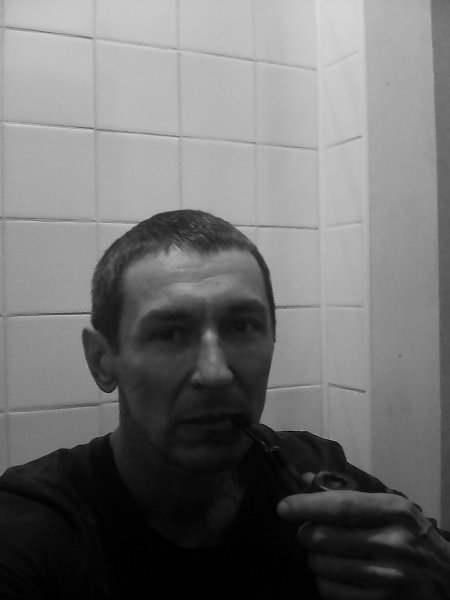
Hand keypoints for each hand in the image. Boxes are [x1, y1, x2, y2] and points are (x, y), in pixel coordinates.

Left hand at [277, 490, 449, 599]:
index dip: (306, 506)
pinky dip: (327, 585)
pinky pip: (331, 594)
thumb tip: (307, 478)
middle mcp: (394, 543)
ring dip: (317, 561)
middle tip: (312, 534)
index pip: (340, 506)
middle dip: (308, 535)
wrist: (448, 581)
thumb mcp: (391, 510)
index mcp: (394, 511)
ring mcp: (389, 578)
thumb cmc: (413, 539)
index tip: (283, 508)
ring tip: (330, 557)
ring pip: (322, 568)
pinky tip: (340, 578)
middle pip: (323, 538)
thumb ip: (350, 496)